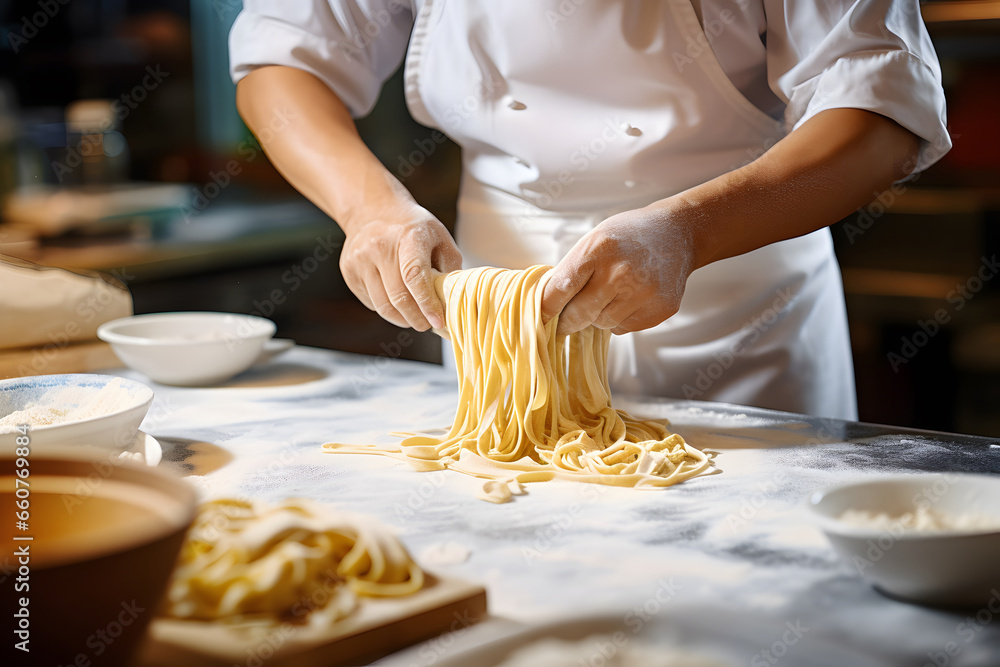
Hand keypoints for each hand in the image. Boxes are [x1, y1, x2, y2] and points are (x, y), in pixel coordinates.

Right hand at [340, 203, 461, 330]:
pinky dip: (387, 309)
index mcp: (408, 235)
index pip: (414, 275)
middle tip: (428, 325)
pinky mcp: (349, 271)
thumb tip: (451, 301)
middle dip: (417, 319)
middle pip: (398, 297)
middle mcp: (380, 246)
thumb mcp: (440, 238)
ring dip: (402, 320)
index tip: (437, 321)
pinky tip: (396, 301)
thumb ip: (449, 268)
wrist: (373, 210)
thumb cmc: (412, 228)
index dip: (427, 303)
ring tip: (414, 318)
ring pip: (383, 306)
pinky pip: (371, 303)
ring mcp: (360, 259)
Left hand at [541, 206, 694, 335]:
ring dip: (598, 316)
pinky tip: (630, 298)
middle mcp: (620, 272)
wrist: (677, 233)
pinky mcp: (660, 309)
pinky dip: (620, 319)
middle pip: (579, 314)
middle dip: (568, 319)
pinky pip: (624, 328)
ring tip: (610, 294)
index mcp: (598, 249)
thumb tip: (546, 307)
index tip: (538, 319)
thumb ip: (571, 271)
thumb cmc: (627, 237)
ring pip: (601, 324)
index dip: (545, 308)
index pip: (560, 289)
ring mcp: (643, 293)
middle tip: (565, 320)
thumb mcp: (594, 240)